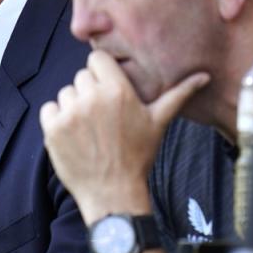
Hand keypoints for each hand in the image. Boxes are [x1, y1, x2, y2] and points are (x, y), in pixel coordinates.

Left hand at [40, 50, 208, 221]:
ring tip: (89, 127)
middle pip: (82, 76)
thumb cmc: (138, 157)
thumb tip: (204, 77)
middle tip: (102, 115)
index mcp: (118, 91)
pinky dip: (56, 119)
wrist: (113, 193)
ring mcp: (70, 114)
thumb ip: (178, 95)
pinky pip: (48, 109)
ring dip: (74, 105)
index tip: (108, 88)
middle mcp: (92, 98)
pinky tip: (73, 134)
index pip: (97, 59)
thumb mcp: (159, 123)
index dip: (102, 72)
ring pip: (66, 93)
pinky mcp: (52, 129)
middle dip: (90, 90)